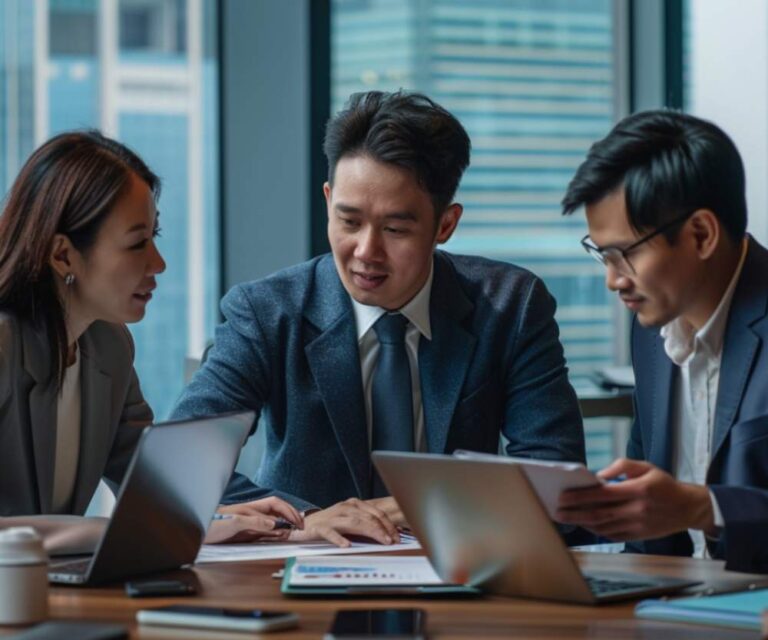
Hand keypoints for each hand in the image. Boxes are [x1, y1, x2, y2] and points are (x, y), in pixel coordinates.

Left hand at [205, 496, 303, 543]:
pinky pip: (265, 534)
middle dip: (290, 518)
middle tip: (301, 528)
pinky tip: (279, 539)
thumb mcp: (235, 522)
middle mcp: (253, 515)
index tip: (297, 521)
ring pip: (273, 524)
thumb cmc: (212, 523)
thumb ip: (255, 522)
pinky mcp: (246, 534)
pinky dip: (275, 536)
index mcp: (252, 508)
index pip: (276, 504)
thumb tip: (275, 525)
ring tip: (294, 534)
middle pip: (277, 513)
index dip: (288, 510)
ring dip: (284, 528)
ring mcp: (250, 525)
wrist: (197, 533)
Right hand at [288, 497, 399, 547]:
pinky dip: (339, 539)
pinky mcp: (320, 527)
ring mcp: (333, 516)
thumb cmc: (330, 523)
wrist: (304, 524)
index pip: (376, 513)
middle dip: (383, 529)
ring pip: (355, 522)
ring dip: (370, 532)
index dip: (389, 525)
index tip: (397, 537)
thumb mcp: (350, 519)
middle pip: (369, 517)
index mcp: (354, 504)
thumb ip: (365, 523)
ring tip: (381, 540)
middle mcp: (345, 507)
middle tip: (392, 541)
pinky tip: (346, 545)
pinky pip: (331, 533)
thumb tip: (387, 534)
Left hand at [555, 458, 714, 540]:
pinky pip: (613, 535)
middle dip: (575, 513)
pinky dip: (597, 531)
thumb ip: (622, 466)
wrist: (688, 508)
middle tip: (557, 512)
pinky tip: (585, 525)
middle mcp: (637, 510)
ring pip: (604, 527)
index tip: (564, 496)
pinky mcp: (639, 536)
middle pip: (600, 514)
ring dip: (583, 523)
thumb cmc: (664, 484)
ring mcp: (638, 526)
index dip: (581, 496)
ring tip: (567, 518)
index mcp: (638, 490)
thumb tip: (599, 475)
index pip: (603, 495)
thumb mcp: (646, 466)